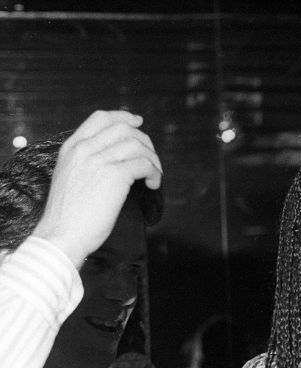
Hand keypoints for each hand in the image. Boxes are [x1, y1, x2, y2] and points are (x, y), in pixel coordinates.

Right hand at [30, 110, 163, 265]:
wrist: (62, 233)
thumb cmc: (68, 214)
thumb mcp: (70, 177)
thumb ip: (86, 162)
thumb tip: (114, 158)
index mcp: (72, 147)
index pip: (100, 118)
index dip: (124, 117)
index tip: (138, 123)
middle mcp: (84, 149)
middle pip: (124, 129)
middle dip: (145, 142)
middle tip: (151, 160)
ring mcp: (99, 160)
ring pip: (138, 145)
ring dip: (153, 160)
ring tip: (153, 177)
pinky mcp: (114, 176)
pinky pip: (145, 164)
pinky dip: (155, 174)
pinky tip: (152, 185)